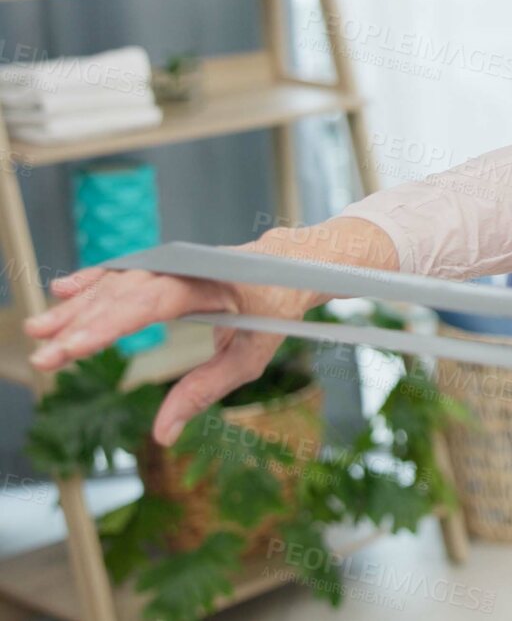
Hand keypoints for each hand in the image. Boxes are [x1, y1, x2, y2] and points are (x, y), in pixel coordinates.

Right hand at [21, 219, 391, 444]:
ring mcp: (175, 261)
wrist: (289, 261)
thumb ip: (205, 391)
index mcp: (215, 284)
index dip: (110, 324)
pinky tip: (63, 291)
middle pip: (126, 293)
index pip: (153, 302)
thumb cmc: (277, 310)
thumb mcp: (251, 357)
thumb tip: (163, 434)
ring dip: (77, 306)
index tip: (75, 346)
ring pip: (118, 281)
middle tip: (43, 356)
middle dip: (81, 324)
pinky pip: (125, 271)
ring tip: (40, 331)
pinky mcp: (166, 263)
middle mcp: (188, 266)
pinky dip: (94, 281)